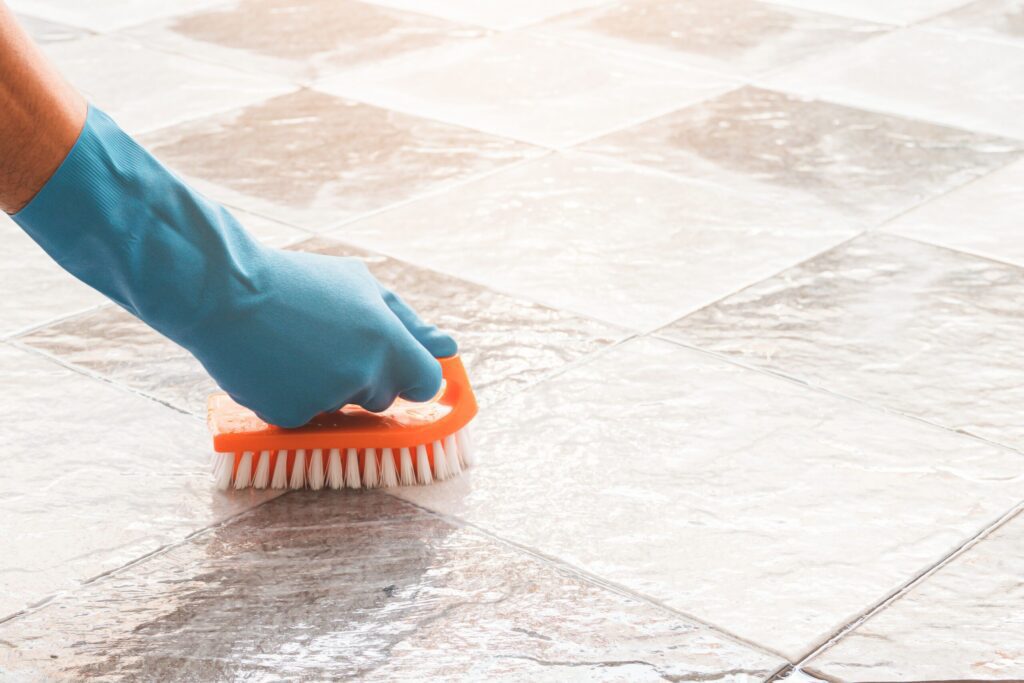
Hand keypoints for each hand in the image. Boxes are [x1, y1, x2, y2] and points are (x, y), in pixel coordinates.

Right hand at [190, 247, 456, 427]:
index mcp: (387, 341)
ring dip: (327, 388)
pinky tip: (274, 365)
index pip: (427, 383)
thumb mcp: (361, 287)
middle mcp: (363, 373)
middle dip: (365, 379)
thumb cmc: (298, 283)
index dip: (414, 377)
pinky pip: (304, 417)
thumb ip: (409, 323)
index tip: (398, 369)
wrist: (224, 292)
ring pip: (342, 409)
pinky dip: (292, 398)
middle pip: (383, 398)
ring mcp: (326, 398)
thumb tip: (448, 348)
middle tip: (328, 343)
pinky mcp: (290, 415)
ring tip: (296, 347)